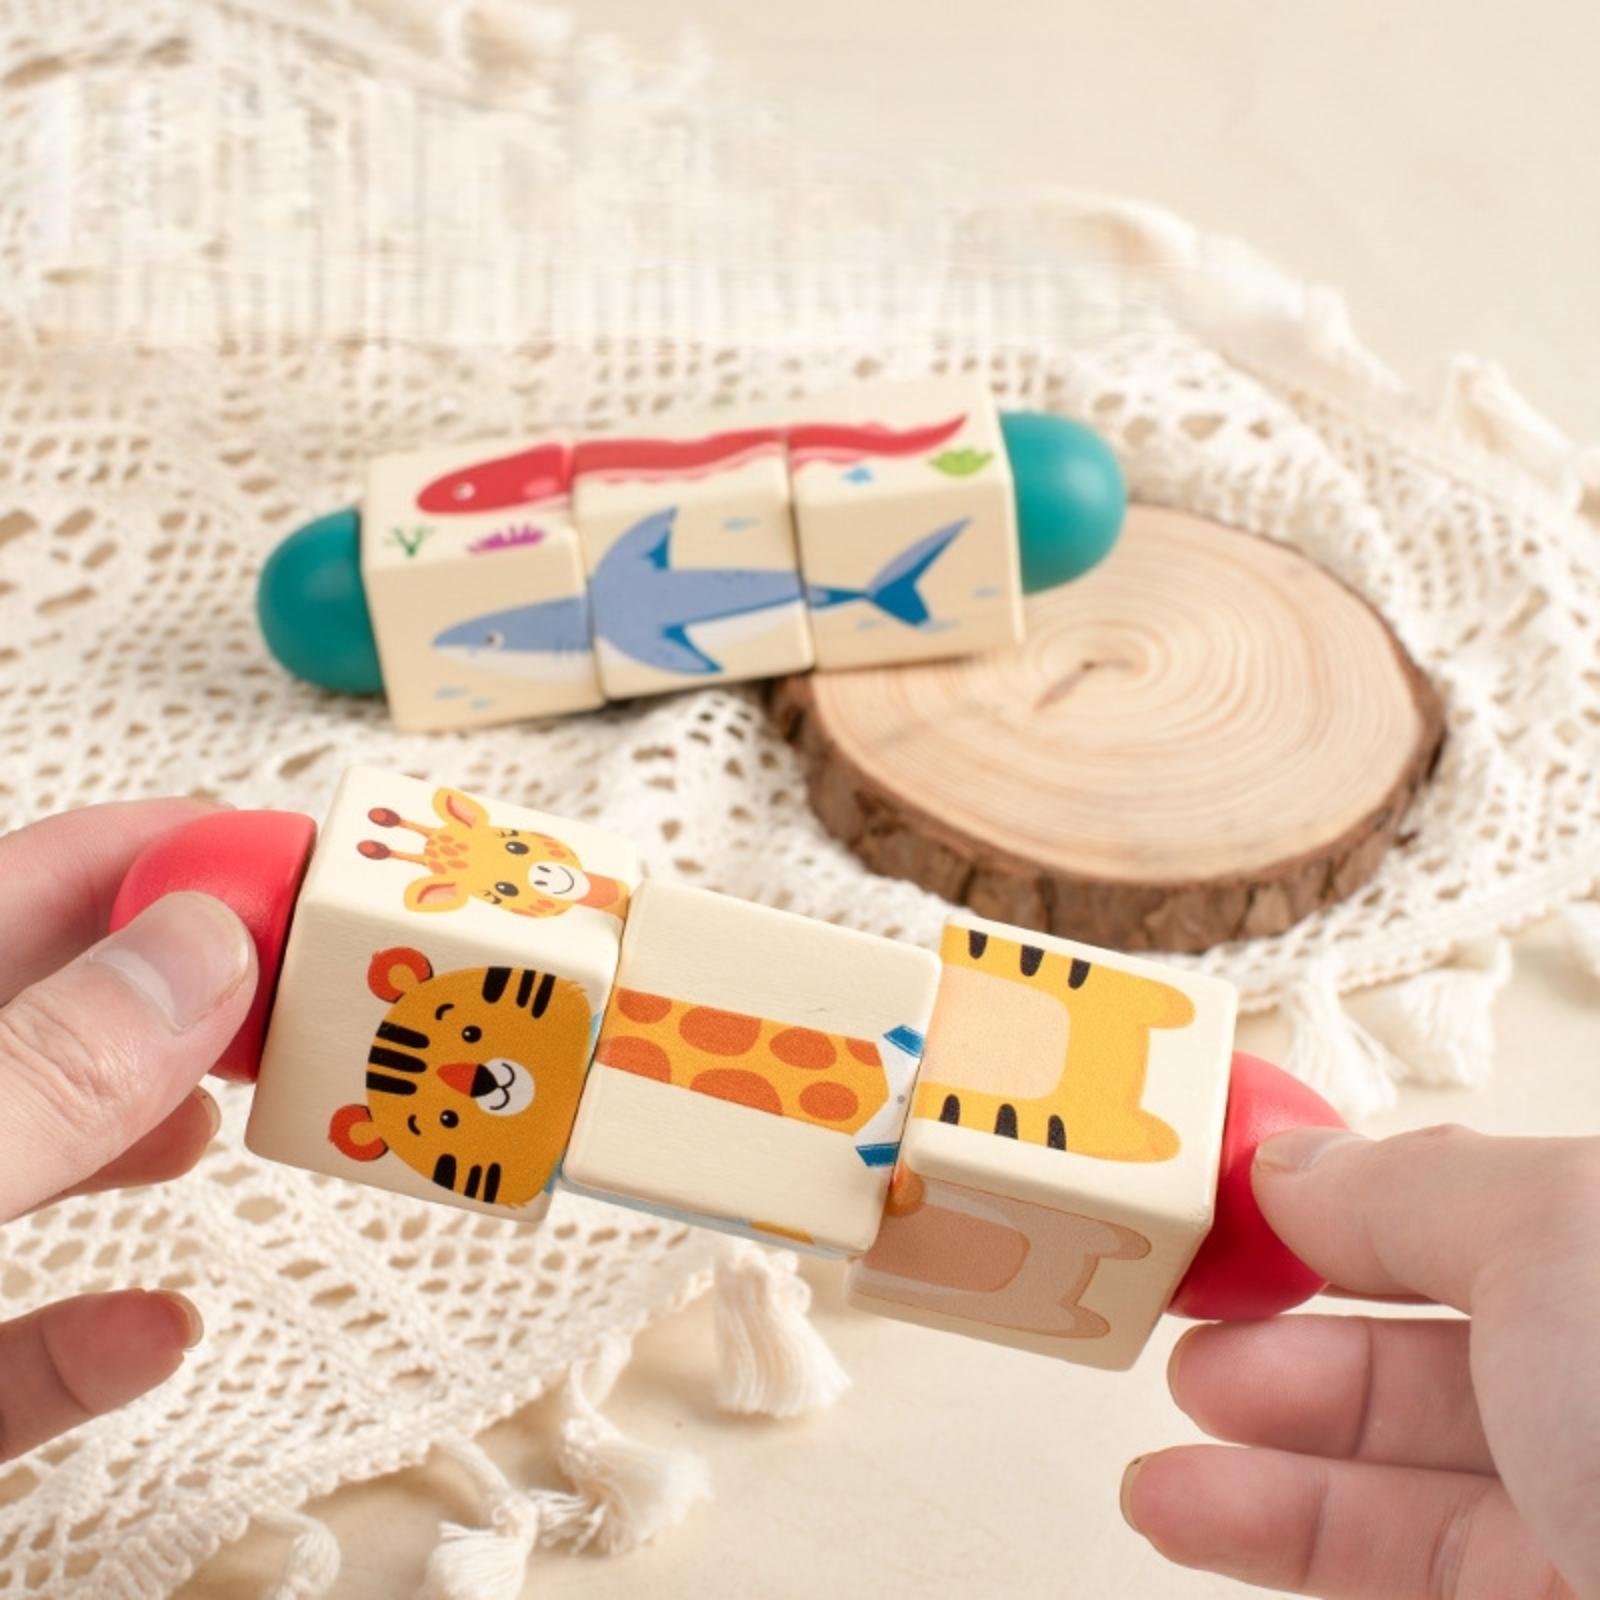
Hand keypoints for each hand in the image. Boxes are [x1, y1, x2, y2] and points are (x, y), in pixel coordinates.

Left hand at [0, 800, 255, 1459]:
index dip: (170, 859)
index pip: (29, 887)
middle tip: (321, 991)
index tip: (306, 866)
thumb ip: (40, 1077)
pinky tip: (156, 1327)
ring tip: (249, 1110)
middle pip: (51, 1016)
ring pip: (30, 1155)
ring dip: (144, 1128)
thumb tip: (202, 951)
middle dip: (193, 989)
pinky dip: (83, 1337)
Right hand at [1122, 1125, 1599, 1597]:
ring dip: (1254, 1431)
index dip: (1352, 1197)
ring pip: (1393, 1459)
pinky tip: (1189, 1504)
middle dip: (1288, 1312)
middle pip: (1425, 1335)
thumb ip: (1415, 1189)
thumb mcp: (1564, 1236)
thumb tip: (1292, 1168)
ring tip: (1173, 1402)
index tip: (1242, 1196)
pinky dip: (1270, 1532)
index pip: (1479, 1212)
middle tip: (1192, 1297)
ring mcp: (1591, 1518)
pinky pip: (1384, 1565)